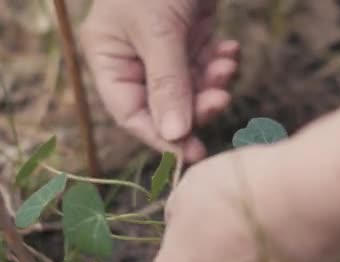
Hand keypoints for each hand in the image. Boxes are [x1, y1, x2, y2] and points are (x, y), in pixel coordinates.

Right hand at [80, 0, 239, 161]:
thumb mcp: (158, 30)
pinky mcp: (189, 39)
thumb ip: (166, 83)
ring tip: (226, 63)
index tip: (191, 153)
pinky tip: (229, 49)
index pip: (131, 113)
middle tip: (221, 99)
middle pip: (166, 105)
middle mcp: (134, 59)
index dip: (160, 137)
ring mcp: (164, 50)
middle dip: (196, 105)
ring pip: (191, 88)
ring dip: (212, 82)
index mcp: (110, 58)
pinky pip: (205, 66)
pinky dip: (219, 63)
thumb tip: (175, 135)